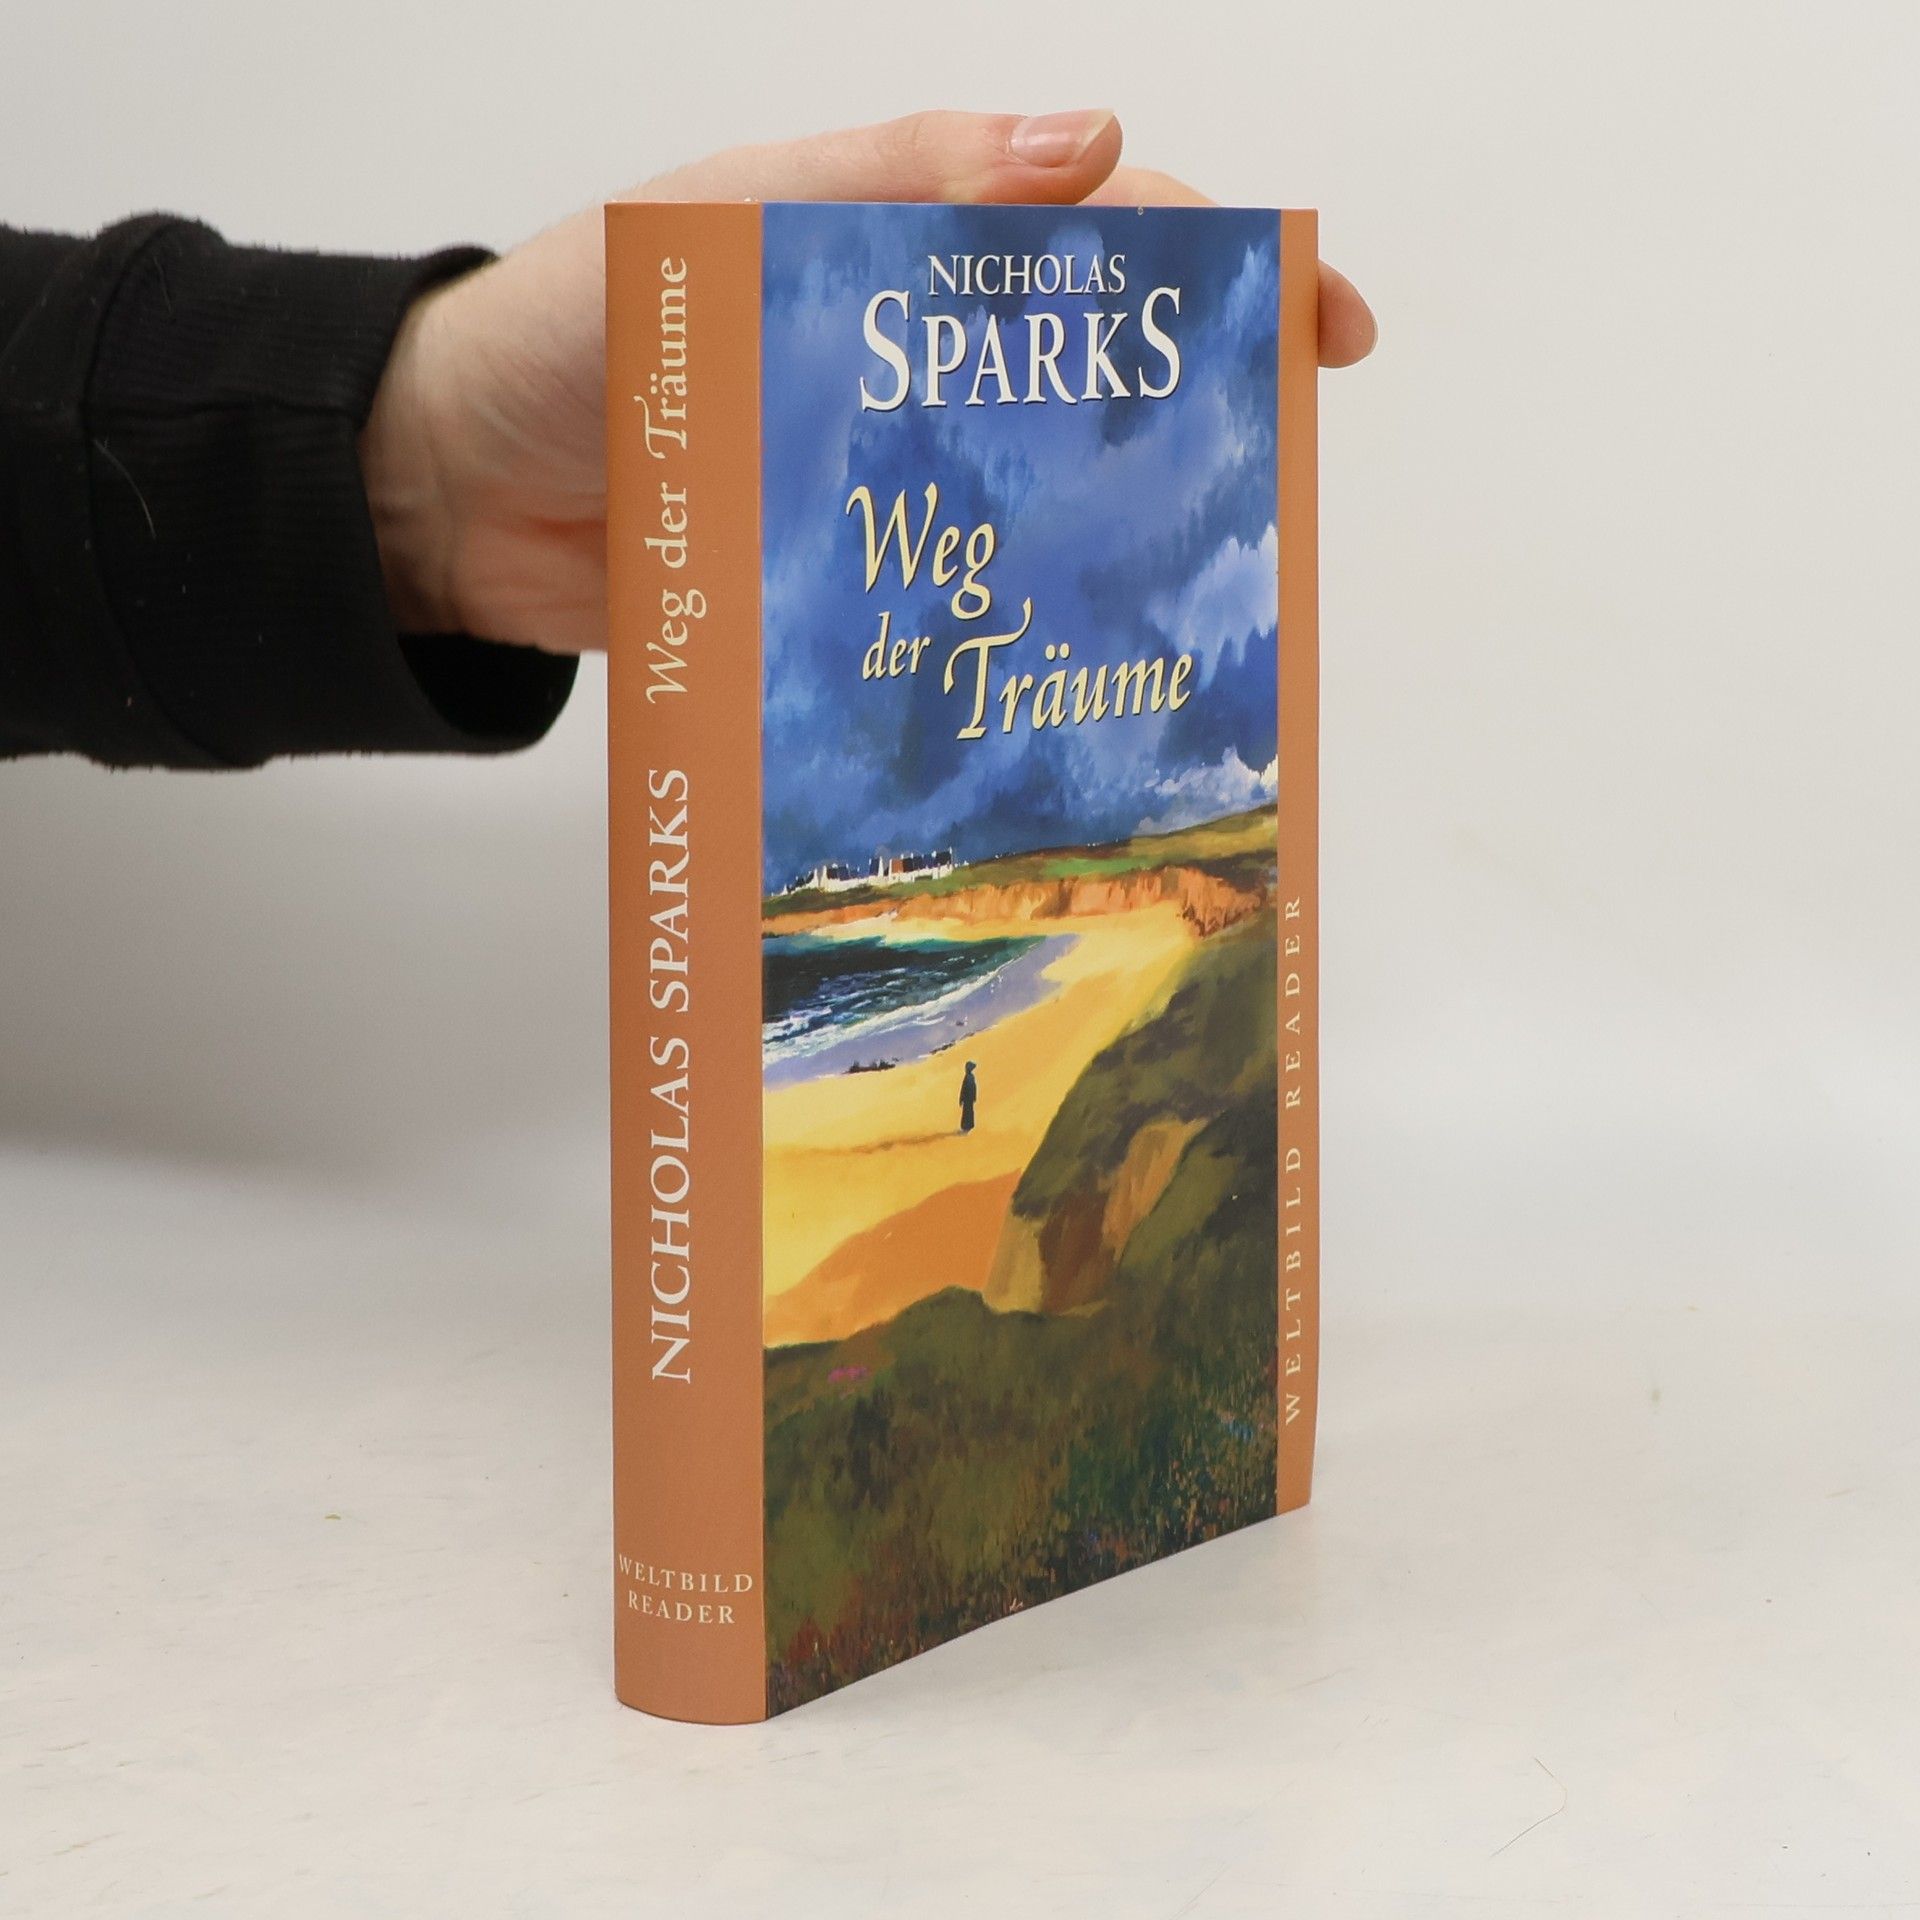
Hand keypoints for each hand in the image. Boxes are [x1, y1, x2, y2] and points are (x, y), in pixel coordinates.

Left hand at [360, 109, 1376, 653]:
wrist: (447, 496)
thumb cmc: (563, 332)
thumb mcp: (718, 221)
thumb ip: (886, 183)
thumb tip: (1090, 146)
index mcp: (896, 251)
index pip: (1092, 232)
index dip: (1220, 266)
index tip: (1317, 323)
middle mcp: (908, 366)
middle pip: (1085, 374)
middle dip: (1201, 406)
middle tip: (1284, 469)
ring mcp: (883, 483)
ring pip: (1034, 494)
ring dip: (1122, 530)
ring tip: (1211, 579)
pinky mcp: (844, 588)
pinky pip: (951, 597)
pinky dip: (1017, 621)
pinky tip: (1075, 660)